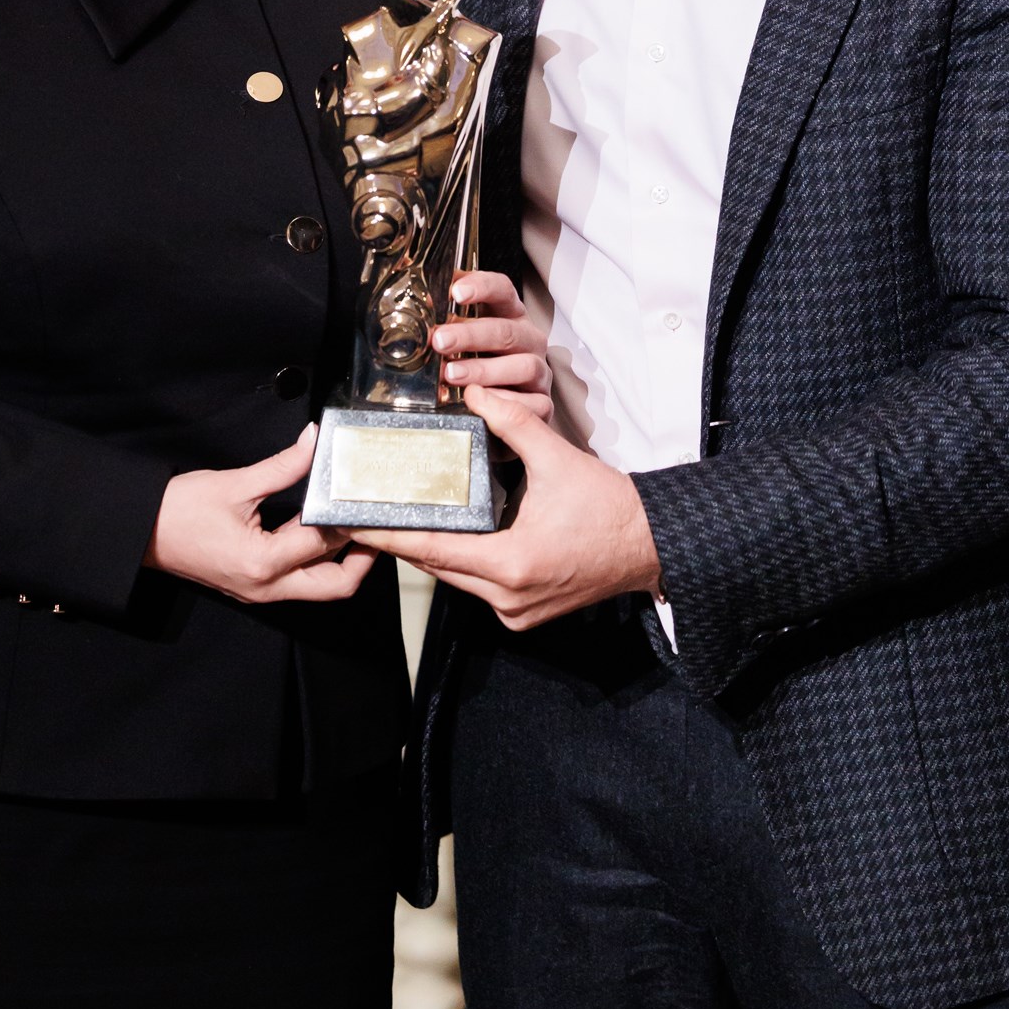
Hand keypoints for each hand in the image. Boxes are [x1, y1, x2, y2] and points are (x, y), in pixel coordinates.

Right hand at [145, 425, 375, 604]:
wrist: (142, 532)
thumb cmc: (180, 510)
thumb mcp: (235, 484)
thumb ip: (282, 466)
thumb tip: (314, 441)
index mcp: (263, 563)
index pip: (324, 542)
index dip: (347, 515)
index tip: (365, 492)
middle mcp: (267, 587)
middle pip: (335, 586)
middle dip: (362, 559)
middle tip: (375, 524)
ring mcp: (260, 592)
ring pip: (319, 587)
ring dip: (342, 561)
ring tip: (354, 524)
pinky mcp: (253, 586)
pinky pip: (299, 581)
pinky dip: (317, 561)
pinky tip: (322, 533)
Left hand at [357, 387, 660, 629]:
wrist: (651, 543)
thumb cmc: (609, 506)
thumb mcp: (556, 458)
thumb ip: (511, 424)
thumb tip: (474, 395)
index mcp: (511, 565)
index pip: (434, 551)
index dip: (391, 537)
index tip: (357, 525)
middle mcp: (509, 598)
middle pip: (440, 569)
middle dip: (406, 542)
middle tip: (372, 515)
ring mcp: (518, 612)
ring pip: (458, 581)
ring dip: (435, 552)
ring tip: (403, 521)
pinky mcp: (527, 614)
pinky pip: (480, 588)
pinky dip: (463, 564)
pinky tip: (451, 536)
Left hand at [431, 272, 551, 419]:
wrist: (510, 405)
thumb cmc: (482, 360)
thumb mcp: (466, 333)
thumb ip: (449, 315)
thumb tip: (423, 299)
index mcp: (512, 315)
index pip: (502, 290)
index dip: (481, 287)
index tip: (456, 293)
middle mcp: (529, 339)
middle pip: (506, 331)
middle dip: (470, 335)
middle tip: (440, 340)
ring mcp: (539, 371)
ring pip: (523, 366)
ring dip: (484, 370)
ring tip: (452, 374)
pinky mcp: (543, 402)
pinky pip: (532, 403)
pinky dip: (506, 403)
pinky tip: (480, 403)